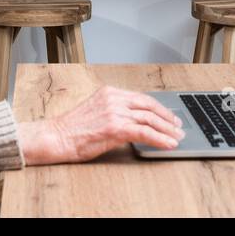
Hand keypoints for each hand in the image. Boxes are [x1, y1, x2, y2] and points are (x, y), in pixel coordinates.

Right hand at [18, 86, 184, 165]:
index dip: (158, 108)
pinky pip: (144, 132)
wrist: (56, 137)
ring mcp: (115, 112)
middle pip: (149, 106)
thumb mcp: (96, 111)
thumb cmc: (72, 129)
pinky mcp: (115, 128)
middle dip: (167, 118)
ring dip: (167, 129)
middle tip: (178, 127)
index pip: (141, 98)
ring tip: (177, 137)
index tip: (168, 116)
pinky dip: (159, 138)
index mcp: (109, 92)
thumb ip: (115, 110)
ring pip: (149, 119)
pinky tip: (167, 143)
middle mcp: (114, 99)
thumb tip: (135, 121)